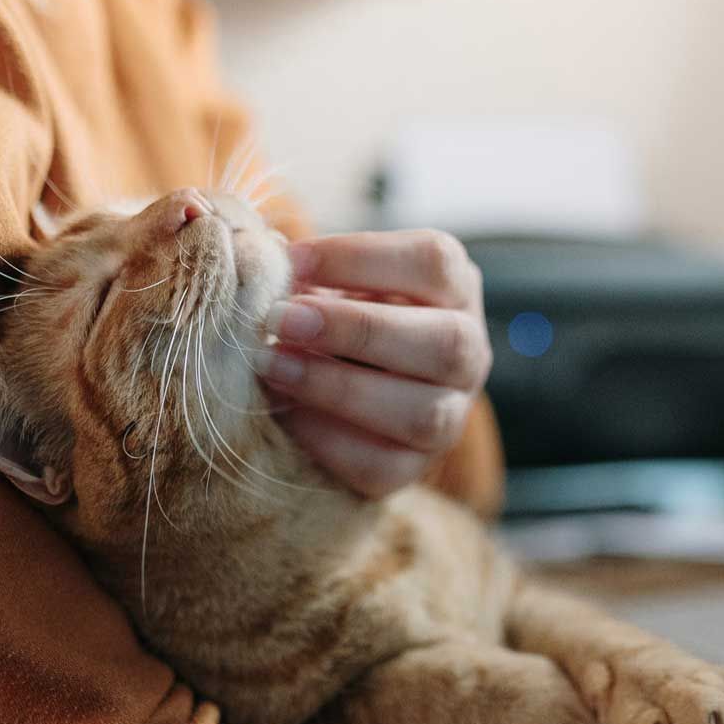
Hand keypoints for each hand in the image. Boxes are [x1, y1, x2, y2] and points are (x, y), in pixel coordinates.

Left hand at [262, 229, 491, 497]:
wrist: (340, 388)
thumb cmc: (335, 314)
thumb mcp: (332, 279)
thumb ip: (304, 268)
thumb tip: (254, 257)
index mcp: (454, 288)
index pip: (434, 261)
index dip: (361, 257)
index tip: (291, 261)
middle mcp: (469, 353)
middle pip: (445, 342)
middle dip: (357, 329)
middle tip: (280, 319)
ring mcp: (450, 416)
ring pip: (422, 414)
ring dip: (340, 388)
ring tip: (272, 366)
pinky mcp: (415, 467)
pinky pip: (383, 466)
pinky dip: (327, 439)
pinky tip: (284, 413)